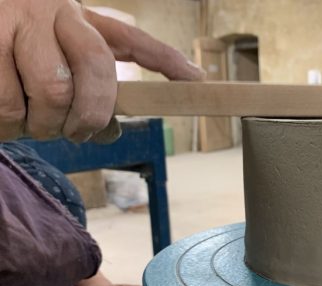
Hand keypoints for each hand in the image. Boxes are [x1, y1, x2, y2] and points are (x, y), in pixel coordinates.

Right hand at [0, 0, 204, 142]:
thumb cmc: (15, 48)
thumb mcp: (55, 54)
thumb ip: (91, 88)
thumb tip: (113, 132)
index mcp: (76, 18)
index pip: (131, 39)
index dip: (166, 60)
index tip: (196, 79)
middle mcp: (52, 11)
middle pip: (96, 70)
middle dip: (89, 115)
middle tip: (74, 132)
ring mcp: (14, 21)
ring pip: (52, 91)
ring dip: (42, 125)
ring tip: (27, 123)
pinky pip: (6, 103)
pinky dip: (8, 125)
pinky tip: (6, 120)